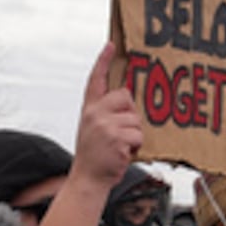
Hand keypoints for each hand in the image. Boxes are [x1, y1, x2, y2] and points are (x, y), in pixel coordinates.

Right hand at [71, 42, 143, 192]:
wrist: (87, 180)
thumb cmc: (94, 157)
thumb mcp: (93, 130)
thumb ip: (105, 114)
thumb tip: (128, 102)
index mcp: (89, 109)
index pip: (96, 80)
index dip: (103, 61)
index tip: (111, 45)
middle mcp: (95, 113)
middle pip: (125, 96)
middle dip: (129, 114)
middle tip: (120, 133)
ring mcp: (104, 125)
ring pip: (135, 120)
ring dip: (134, 135)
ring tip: (119, 147)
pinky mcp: (116, 137)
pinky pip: (138, 135)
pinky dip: (135, 146)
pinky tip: (122, 154)